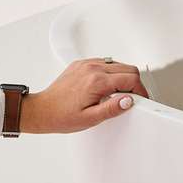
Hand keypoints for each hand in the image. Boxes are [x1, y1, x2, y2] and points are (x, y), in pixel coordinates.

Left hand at [20, 57, 149, 133]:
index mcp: (96, 81)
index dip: (140, 91)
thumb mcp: (90, 119)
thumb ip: (112, 109)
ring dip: (123, 77)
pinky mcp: (81, 64)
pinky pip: (105, 63)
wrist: (42, 110)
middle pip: (128, 68)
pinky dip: (111, 73)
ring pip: (117, 64)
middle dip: (134, 83)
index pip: (131, 78)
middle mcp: (92, 68)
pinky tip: (106, 87)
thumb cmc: (61, 116)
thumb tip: (128, 101)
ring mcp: (86, 64)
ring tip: (117, 94)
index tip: (140, 100)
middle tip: (131, 98)